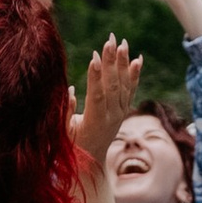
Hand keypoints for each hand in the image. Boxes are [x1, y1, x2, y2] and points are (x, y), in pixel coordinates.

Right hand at [69, 36, 143, 169]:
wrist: (90, 161)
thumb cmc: (71, 146)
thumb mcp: (63, 133)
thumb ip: (66, 112)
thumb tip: (71, 90)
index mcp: (95, 123)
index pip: (97, 96)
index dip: (96, 77)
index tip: (94, 57)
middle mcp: (112, 117)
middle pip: (113, 86)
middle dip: (111, 62)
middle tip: (110, 41)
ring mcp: (120, 113)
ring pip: (124, 85)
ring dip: (123, 63)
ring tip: (123, 43)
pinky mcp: (124, 110)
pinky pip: (131, 90)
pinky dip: (135, 74)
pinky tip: (138, 59)